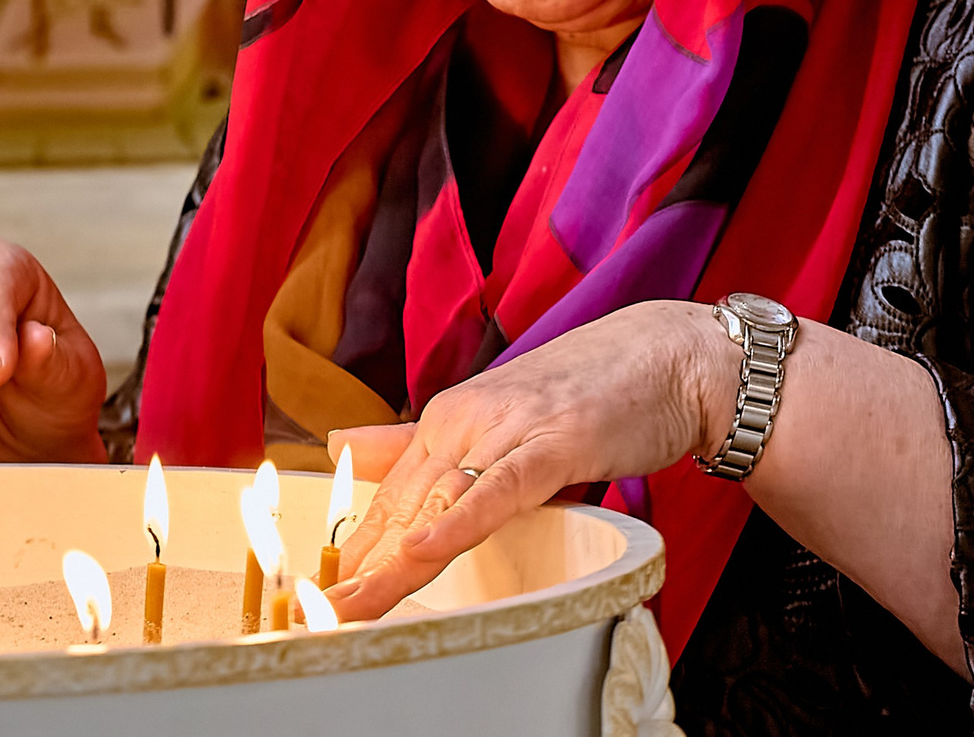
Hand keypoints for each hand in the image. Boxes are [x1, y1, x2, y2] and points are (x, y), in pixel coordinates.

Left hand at [326, 301, 728, 619]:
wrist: (668, 357)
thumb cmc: (590, 393)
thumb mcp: (498, 419)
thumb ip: (421, 440)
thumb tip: (341, 444)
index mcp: (448, 417)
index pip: (387, 498)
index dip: (347, 550)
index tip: (308, 596)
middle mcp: (465, 418)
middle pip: (399, 507)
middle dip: (352, 568)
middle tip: (305, 617)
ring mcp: (507, 428)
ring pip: (438, 503)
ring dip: (389, 560)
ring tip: (343, 607)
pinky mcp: (553, 443)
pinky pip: (499, 489)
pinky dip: (461, 521)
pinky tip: (423, 548)